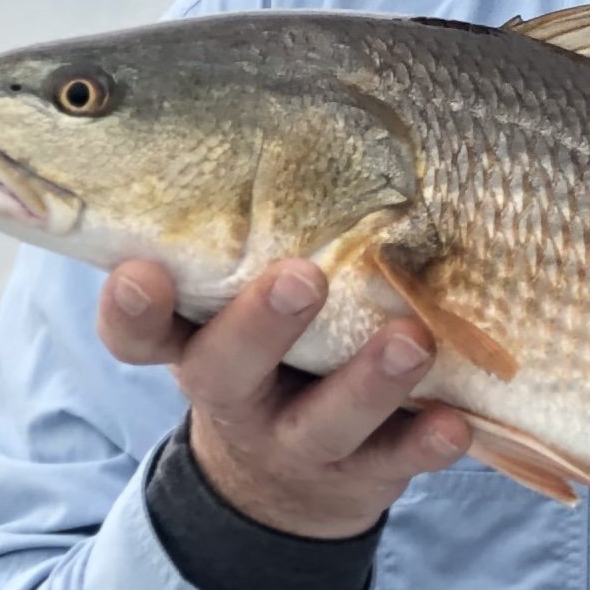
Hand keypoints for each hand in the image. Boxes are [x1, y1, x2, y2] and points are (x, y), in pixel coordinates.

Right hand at [101, 257, 467, 540]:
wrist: (285, 487)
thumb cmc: (273, 350)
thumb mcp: (242, 300)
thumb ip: (254, 233)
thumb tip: (300, 102)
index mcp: (196, 342)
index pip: (140, 331)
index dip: (133, 307)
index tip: (142, 269)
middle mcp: (236, 396)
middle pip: (226, 370)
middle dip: (260, 325)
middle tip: (301, 277)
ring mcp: (298, 441)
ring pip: (324, 421)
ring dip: (368, 381)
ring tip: (411, 338)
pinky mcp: (362, 474)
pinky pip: (395, 462)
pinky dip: (425, 442)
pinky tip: (457, 421)